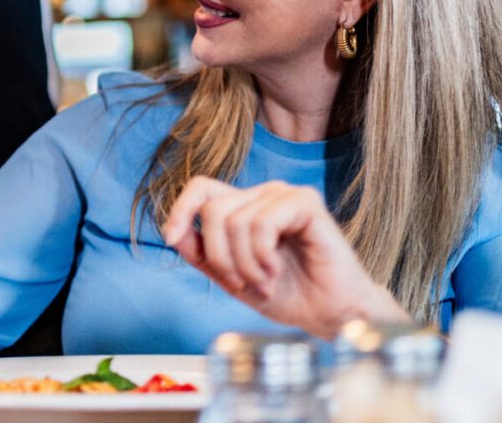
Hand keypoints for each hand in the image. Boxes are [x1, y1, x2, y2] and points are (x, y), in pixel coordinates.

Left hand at [162, 177, 410, 339]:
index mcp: (244, 207)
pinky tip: (276, 270)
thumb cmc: (290, 295)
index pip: (200, 188)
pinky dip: (263, 255)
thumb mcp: (232, 278)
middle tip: (242, 283)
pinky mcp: (306, 203)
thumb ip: (202, 255)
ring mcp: (284, 196)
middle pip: (213, 210)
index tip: (170, 239)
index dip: (180, 210)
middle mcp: (262, 195)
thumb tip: (173, 233)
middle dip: (220, 256)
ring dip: (245, 263)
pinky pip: (262, 222)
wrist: (331, 314)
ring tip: (265, 281)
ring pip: (235, 220)